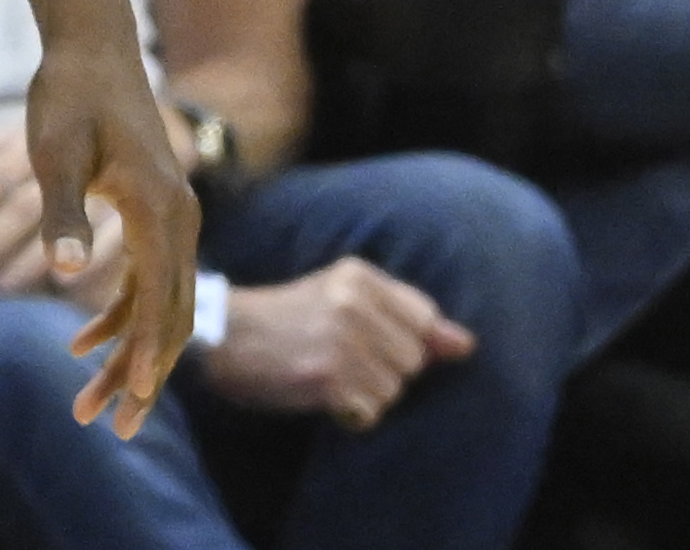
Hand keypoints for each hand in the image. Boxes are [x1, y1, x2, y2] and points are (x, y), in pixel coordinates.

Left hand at [21, 38, 201, 437]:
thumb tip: (66, 272)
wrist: (91, 44)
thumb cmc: (68, 94)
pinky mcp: (153, 213)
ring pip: (160, 307)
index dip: (143, 354)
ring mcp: (170, 217)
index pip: (158, 300)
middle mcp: (178, 218)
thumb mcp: (54, 150)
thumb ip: (61, 212)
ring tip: (89, 403)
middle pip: (168, 316)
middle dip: (140, 375)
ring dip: (127, 355)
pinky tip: (80, 342)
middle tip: (110, 427)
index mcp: (158, 208)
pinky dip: (119, 317)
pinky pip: (147, 283)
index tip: (129, 400)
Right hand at [198, 257, 473, 428]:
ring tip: (329, 377)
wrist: (223, 337)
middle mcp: (353, 303)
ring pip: (395, 390)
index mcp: (359, 275)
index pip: (424, 319)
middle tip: (340, 360)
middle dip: (386, 370)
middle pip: (413, 360)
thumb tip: (466, 345)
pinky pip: (372, 412)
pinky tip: (324, 398)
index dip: (402, 342)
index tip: (369, 342)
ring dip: (368, 395)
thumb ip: (406, 316)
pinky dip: (352, 414)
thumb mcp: (342, 298)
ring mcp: (341, 341)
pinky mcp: (328, 379)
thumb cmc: (286, 319)